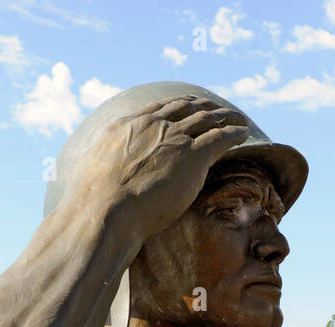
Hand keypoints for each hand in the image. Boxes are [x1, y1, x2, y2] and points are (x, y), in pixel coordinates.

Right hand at [69, 95, 249, 240]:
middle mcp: (151, 125)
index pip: (157, 110)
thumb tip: (93, 192)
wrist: (106, 211)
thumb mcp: (90, 180)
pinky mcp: (193, 154)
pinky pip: (221, 136)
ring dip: (225, 116)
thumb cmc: (93, 208)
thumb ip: (101, 174)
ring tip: (237, 118)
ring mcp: (173, 137)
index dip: (176, 108)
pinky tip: (244, 133)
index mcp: (125, 126)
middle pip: (184, 108)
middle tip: (215, 109)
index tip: (187, 107)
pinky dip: (234, 132)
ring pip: (207, 118)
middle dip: (203, 107)